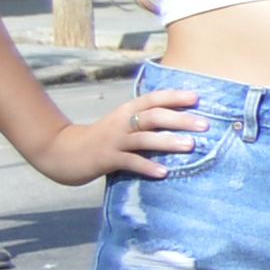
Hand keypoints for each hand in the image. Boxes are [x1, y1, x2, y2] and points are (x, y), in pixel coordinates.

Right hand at [34, 78, 201, 185]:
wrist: (63, 152)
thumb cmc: (102, 138)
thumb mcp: (122, 123)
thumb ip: (145, 120)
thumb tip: (182, 121)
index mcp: (126, 110)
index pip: (153, 98)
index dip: (174, 96)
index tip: (198, 98)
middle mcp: (121, 122)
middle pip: (153, 116)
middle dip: (180, 119)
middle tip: (205, 125)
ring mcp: (114, 141)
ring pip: (144, 138)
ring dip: (168, 141)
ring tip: (191, 146)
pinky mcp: (106, 159)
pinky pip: (130, 162)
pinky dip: (147, 166)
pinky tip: (164, 172)